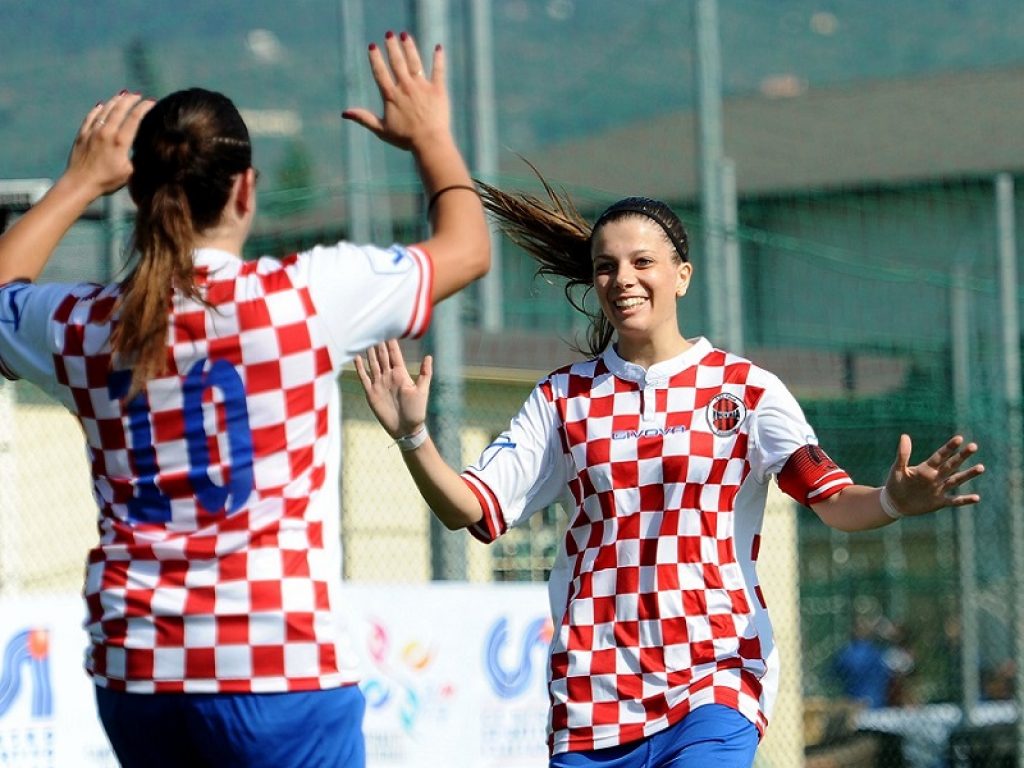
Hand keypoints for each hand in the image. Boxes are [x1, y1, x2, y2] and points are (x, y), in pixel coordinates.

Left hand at [65, 91, 153, 197]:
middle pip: (120, 109)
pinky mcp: (82, 135)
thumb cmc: (107, 181)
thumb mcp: (129, 172)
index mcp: (120, 142)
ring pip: (105, 110)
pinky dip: (97, 110)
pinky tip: (101, 105)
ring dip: (115, 101)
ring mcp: (92, 132)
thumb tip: (141, 148)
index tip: (151, 102)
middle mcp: (106, 133)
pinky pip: (91, 117)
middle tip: (138, 95)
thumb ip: (135, 157)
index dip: (144, 107)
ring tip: (123, 95)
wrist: (80, 183)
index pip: (134, 118)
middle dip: (130, 100)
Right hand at [341, 31, 448, 151]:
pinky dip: (438, 58)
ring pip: (415, 62)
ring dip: (410, 47)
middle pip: (397, 63)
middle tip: (389, 34)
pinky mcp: (438, 90)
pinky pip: (438, 70)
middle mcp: (406, 87)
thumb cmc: (405, 139)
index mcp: (391, 96)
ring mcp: (422, 87)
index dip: (375, 59)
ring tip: (405, 35)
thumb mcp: (381, 130)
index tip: (372, 46)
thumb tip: (345, 113)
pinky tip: (438, 47)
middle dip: (392, 47)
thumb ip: (364, 118)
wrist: (429, 142)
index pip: (380, 73)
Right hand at [354, 339, 431, 438]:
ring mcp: (379, 384)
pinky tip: (356, 358)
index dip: (391, 343)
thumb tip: (429, 356)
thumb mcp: (422, 391)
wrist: (406, 429)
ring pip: (372, 364)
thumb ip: (425, 374)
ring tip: (364, 339)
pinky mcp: (371, 393)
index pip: (394, 355)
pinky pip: (364, 378)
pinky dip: (360, 368)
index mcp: (401, 374)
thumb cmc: (416, 411)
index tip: (389, 329)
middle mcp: (389, 377)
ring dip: (368, 353)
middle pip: (382, 357)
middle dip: (378, 344)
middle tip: (374, 328)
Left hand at [885, 434, 983, 516]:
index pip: (939, 456)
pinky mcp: (939, 502)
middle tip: (974, 446)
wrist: (895, 503)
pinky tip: (977, 498)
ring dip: (968, 475)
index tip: (959, 438)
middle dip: (962, 456)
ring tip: (981, 467)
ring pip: (956, 480)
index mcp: (926, 468)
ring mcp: (939, 489)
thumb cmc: (895, 483)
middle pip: (951, 465)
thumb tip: (904, 436)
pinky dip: (964, 500)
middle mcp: (935, 477)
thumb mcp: (898, 469)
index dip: (948, 448)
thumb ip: (903, 454)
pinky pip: (954, 501)